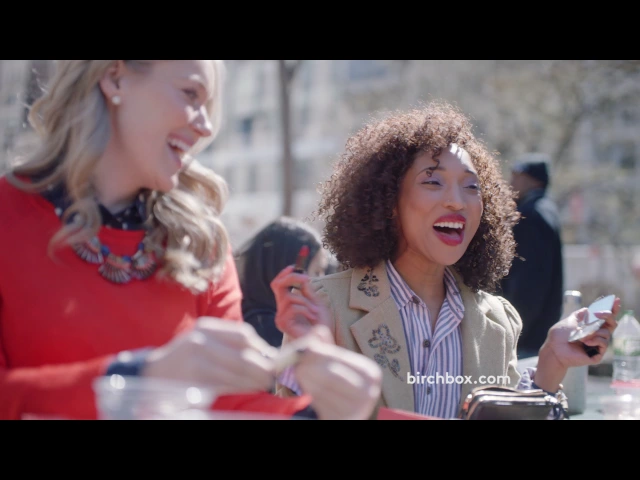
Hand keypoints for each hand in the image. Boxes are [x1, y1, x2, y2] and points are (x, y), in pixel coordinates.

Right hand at [142, 317, 277, 393]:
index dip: (261, 346)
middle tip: (274, 375)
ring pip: (235, 370)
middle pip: (241, 353)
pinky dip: (241, 386)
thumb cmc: (188, 360)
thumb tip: (266, 357)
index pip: (242, 334)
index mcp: (206, 327)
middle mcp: (201, 339)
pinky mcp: (193, 378)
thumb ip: (231, 347)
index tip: (274, 357)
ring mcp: (196, 359)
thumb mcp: (206, 344)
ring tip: (266, 383)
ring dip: (254, 379)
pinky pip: (224, 383)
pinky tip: (250, 387)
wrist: (153, 373)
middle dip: (262, 366)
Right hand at [271, 265, 331, 338]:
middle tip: (306, 278)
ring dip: (306, 302)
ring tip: (315, 311)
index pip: (278, 284)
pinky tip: (313, 318)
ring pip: (289, 297)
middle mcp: (280, 309)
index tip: (295, 265)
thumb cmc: (321, 324)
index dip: (284, 273)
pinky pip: (293, 308)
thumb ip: (307, 290)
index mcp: (286, 303)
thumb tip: (303, 275)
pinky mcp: (282, 324)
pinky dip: (306, 310)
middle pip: (277, 285)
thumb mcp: (315, 302)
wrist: (324, 342)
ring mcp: (280, 317)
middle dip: (292, 278)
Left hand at [285, 325, 381, 419]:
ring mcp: (359, 408)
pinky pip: (321, 404)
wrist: (344, 415)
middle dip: (309, 366)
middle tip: (295, 363)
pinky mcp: (346, 419)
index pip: (338, 357)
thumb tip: (318, 330)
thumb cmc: (339, 387)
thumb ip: (327, 348)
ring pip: (323, 389)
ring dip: (306, 380)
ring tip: (299, 373)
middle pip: (330, 374)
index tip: (302, 349)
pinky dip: (311, 395)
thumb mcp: (335, 365)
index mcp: (370, 372)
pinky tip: (308, 391)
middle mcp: (370, 391)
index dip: (318, 352)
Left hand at [535, 297, 619, 391]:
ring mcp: (597, 345)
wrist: (554, 349)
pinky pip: (603, 344)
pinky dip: (595, 340)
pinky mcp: (597, 354)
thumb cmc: (559, 336)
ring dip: (594, 331)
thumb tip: (588, 309)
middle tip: (599, 313)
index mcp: (590, 327)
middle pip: (612, 324)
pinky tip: (585, 342)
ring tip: (581, 335)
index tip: (616, 300)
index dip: (612, 309)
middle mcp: (596, 335)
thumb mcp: (570, 321)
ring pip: (607, 333)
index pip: (605, 318)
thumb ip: (580, 315)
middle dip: (608, 316)